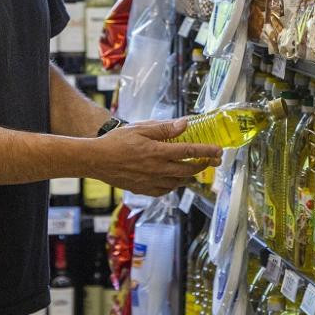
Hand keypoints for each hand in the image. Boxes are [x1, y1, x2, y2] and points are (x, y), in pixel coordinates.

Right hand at [89, 118, 221, 196]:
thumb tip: (185, 124)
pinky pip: (165, 191)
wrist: (96, 160)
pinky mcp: (143, 190)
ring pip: (178, 183)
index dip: (207, 152)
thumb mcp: (141, 128)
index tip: (219, 151)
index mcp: (158, 152)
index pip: (189, 152)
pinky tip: (173, 179)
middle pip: (188, 170)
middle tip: (212, 160)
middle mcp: (157, 169)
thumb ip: (164, 128)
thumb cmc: (116, 141)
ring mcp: (151, 182)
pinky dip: (173, 185)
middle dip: (204, 165)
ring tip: (194, 169)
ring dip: (189, 176)